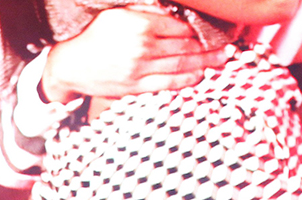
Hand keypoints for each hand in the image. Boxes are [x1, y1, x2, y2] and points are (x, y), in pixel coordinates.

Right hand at [42, 7, 227, 103]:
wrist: (70, 65)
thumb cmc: (94, 35)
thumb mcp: (117, 13)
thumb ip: (145, 11)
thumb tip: (174, 11)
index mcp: (140, 25)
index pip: (181, 26)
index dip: (202, 27)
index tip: (217, 27)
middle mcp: (143, 47)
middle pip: (186, 46)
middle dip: (211, 46)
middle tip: (230, 46)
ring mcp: (139, 69)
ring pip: (181, 65)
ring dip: (205, 63)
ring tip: (223, 60)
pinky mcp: (135, 87)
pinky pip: (167, 83)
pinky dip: (187, 80)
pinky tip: (200, 75)